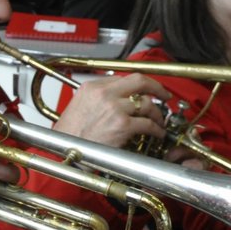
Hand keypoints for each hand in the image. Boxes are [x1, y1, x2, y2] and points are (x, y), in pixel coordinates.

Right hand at [52, 72, 171, 148]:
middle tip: (165, 95)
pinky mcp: (123, 125)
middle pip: (140, 81)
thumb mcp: (78, 106)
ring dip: (158, 113)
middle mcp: (105, 93)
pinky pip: (148, 124)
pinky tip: (157, 133)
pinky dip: (157, 129)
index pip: (124, 78)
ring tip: (160, 121)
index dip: (140, 85)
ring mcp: (115, 108)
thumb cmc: (69, 135)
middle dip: (157, 87)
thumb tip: (117, 99)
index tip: (147, 90)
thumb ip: (97, 99)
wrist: (65, 150)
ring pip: (147, 104)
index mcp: (92, 87)